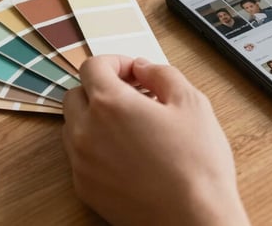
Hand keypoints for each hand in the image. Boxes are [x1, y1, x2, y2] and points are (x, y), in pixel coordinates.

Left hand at [62, 55, 249, 225]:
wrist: (193, 219)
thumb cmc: (196, 164)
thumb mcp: (191, 103)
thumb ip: (162, 74)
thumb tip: (143, 68)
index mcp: (110, 104)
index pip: (92, 66)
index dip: (116, 62)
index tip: (135, 72)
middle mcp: (86, 132)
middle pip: (76, 94)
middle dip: (102, 89)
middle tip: (135, 96)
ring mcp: (82, 163)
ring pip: (74, 126)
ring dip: (96, 118)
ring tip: (133, 126)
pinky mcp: (86, 189)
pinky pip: (81, 157)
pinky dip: (98, 147)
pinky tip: (130, 154)